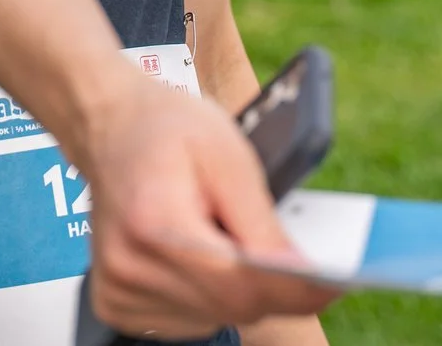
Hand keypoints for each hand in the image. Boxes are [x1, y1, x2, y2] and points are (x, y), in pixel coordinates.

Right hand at [74, 77, 337, 336]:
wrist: (109, 123)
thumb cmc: (167, 128)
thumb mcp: (228, 154)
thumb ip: (264, 221)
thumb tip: (304, 273)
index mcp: (153, 221)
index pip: (238, 284)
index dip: (293, 289)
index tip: (332, 283)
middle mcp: (129, 265)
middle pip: (231, 307)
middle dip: (270, 282)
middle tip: (287, 249)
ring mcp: (118, 289)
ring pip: (214, 317)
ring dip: (237, 288)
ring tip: (222, 234)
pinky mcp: (115, 303)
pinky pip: (188, 318)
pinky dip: (208, 294)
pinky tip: (198, 253)